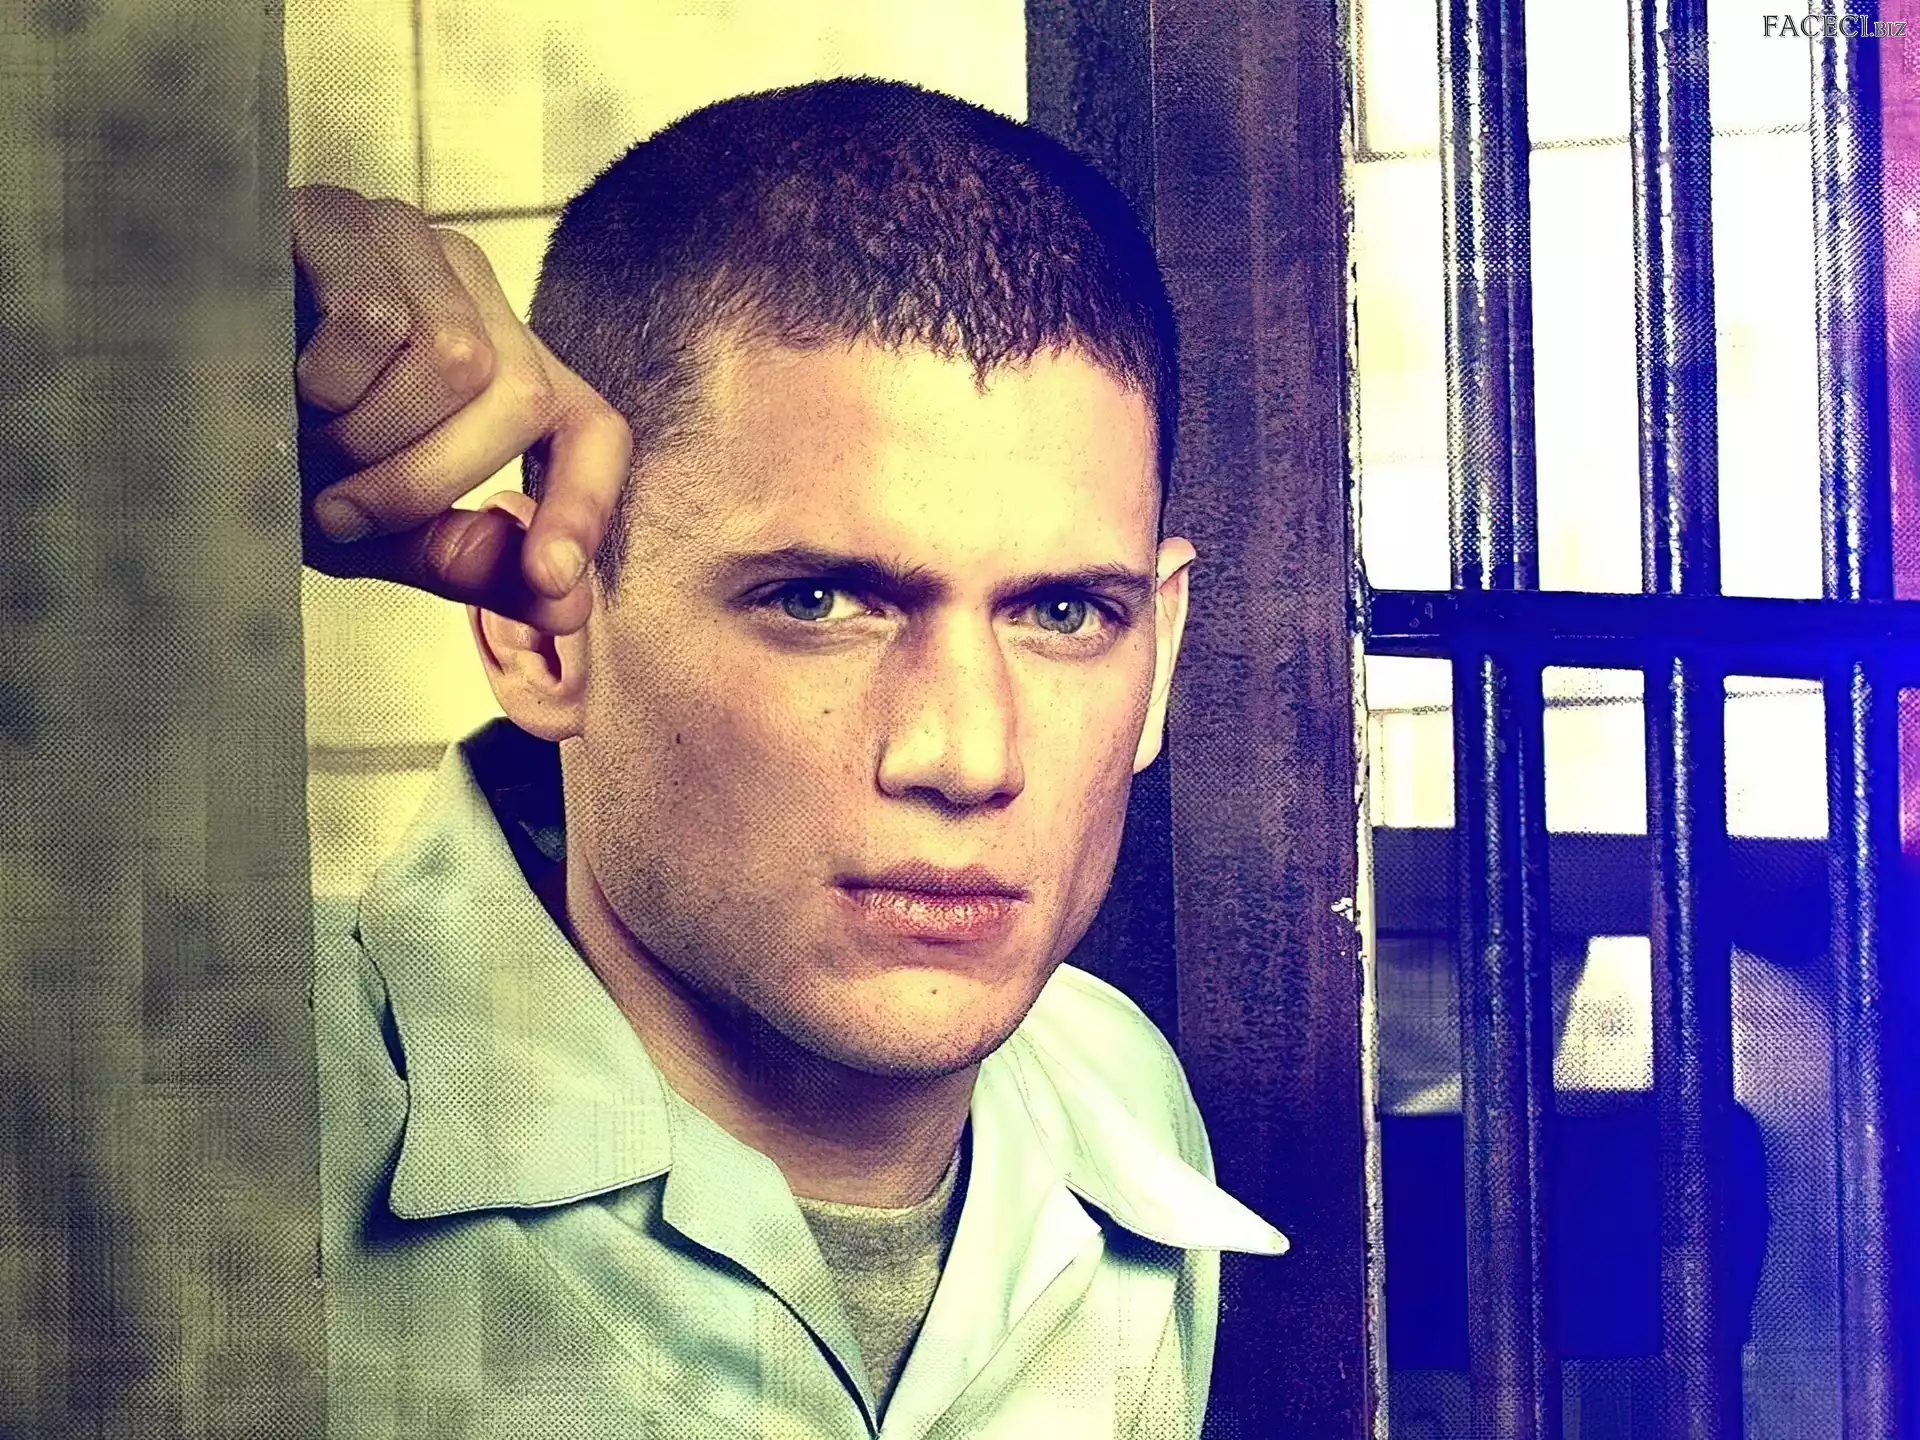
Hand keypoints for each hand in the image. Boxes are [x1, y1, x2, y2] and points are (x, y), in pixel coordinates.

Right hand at [293, 185, 630, 632]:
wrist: (145, 394)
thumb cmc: (265, 455)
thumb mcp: (377, 531)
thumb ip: (467, 562)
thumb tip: (564, 599)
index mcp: (502, 367)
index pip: (593, 429)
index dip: (585, 506)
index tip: (550, 578)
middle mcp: (474, 294)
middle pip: (519, 397)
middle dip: (425, 481)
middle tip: (337, 506)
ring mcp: (411, 241)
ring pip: (455, 359)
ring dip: (364, 434)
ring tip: (301, 435)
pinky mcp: (341, 216)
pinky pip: (376, 320)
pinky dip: (323, 381)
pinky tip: (273, 374)